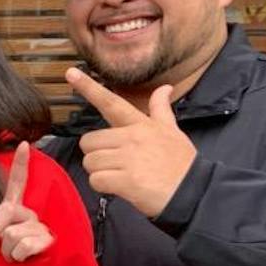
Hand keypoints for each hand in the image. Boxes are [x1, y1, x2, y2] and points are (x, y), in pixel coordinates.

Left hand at [0, 141, 52, 262]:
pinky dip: (17, 257)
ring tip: (11, 257)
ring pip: (13, 232)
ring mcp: (39, 227)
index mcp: (12, 210)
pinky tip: (22, 261)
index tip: (27, 143)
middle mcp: (27, 215)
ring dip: (5, 250)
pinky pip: (24, 244)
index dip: (22, 164)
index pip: (18, 182)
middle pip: (6, 211)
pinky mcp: (47, 241)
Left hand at [66, 68, 196, 217]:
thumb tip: (165, 87)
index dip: (89, 87)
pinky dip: (103, 187)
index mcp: (140, 125)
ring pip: (90, 162)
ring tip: (122, 176)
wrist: (193, 192)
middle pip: (89, 141)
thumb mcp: (173, 131)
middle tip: (115, 164)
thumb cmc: (181, 164)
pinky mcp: (125, 180)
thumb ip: (161, 110)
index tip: (71, 73)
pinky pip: (96, 180)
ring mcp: (128, 158)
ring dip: (100, 172)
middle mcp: (132, 137)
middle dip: (96, 155)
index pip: (111, 103)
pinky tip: (121, 188)